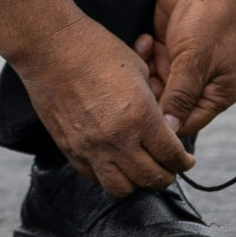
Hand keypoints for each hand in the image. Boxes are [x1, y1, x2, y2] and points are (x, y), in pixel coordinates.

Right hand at [9, 16, 195, 196]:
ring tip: (140, 170)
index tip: (185, 161)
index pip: (171, 156)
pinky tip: (113, 161)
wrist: (50, 48)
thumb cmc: (96, 50)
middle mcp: (116, 139)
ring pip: (122, 188)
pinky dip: (108, 174)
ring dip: (136, 182)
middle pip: (151, 178)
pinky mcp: (69, 148)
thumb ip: (153, 104)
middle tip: (169, 168)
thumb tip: (164, 126)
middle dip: (166, 175)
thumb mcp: (138, 71)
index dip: (183, 163)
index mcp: (140, 116)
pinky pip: (94, 177)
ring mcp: (90, 147)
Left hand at [139, 0, 235, 135]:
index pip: (184, 124)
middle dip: (151, 91)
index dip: (163, 122)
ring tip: (150, 50)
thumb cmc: (210, 19)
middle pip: (163, 106)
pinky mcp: (164, 51)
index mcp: (216, 94)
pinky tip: (147, 39)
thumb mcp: (195, 61)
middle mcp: (198, 85)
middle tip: (146, 73)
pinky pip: (145, 65)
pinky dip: (143, 55)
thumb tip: (167, 130)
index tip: (143, 112)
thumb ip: (179, 97)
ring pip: (151, 86)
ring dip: (145, 71)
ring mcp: (179, 68)